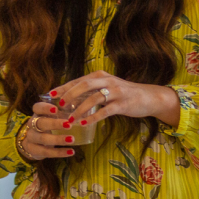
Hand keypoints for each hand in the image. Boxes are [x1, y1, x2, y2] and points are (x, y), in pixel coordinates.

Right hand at [19, 102, 76, 159]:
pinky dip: (59, 152)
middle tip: (69, 125)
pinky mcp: (33, 150)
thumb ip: (61, 113)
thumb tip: (80, 109)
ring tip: (72, 139)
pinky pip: (46, 152)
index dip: (45, 108)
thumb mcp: (50, 118)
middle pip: (40, 123)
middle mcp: (31, 125)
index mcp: (37, 114)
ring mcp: (31, 138)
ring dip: (58, 139)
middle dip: (54, 124)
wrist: (32, 143)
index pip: (37, 108)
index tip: (56, 109)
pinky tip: (71, 152)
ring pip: (43, 138)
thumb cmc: (46, 126)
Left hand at [52, 70, 180, 129]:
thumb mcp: (106, 87)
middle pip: (84, 85)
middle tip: (60, 106)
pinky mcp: (122, 104)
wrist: (147, 97)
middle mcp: (107, 81)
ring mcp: (115, 92)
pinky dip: (94, 117)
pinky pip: (105, 111)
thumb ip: (91, 91)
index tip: (50, 95)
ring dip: (80, 109)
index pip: (78, 80)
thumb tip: (70, 98)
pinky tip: (85, 123)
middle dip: (70, 95)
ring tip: (70, 119)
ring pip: (93, 98)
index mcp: (100, 76)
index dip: (63, 87)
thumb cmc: (123, 93)